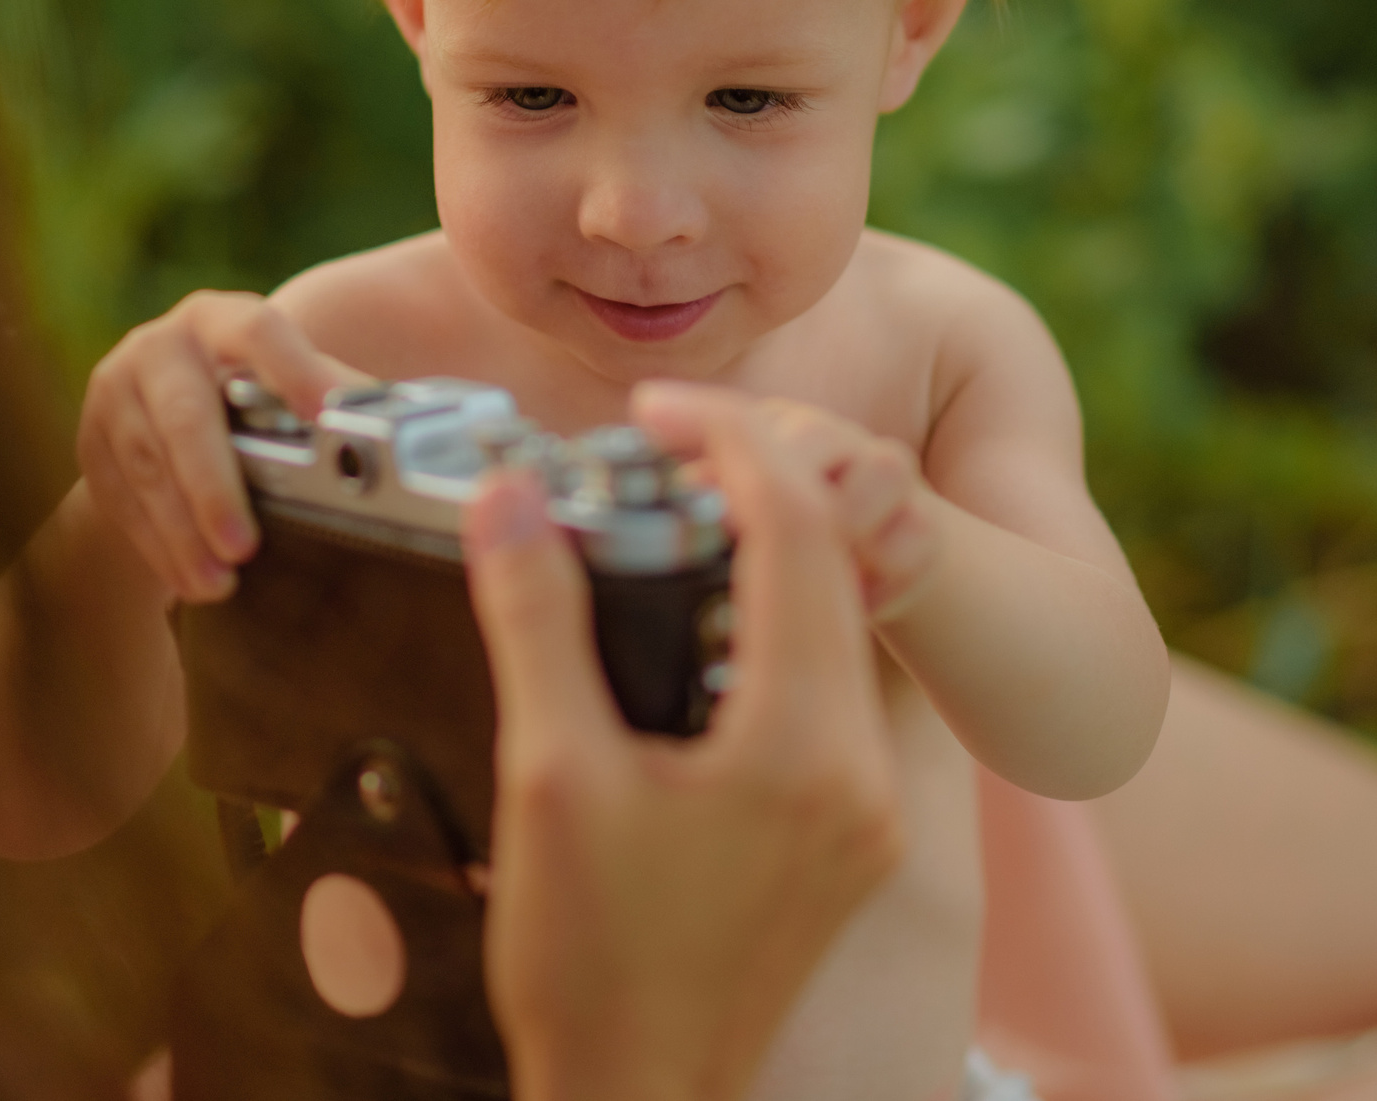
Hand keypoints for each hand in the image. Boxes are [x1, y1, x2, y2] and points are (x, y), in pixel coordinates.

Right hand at [77, 291, 366, 602]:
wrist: (154, 408)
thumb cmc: (240, 391)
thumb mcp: (280, 376)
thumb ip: (327, 389)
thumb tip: (390, 416)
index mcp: (220, 319)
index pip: (257, 332)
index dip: (292, 369)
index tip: (326, 414)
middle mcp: (160, 346)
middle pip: (185, 416)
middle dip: (214, 487)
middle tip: (244, 546)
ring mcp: (115, 392)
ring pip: (147, 467)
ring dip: (182, 533)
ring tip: (217, 582)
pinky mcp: (89, 442)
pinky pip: (120, 500)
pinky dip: (156, 545)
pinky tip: (186, 579)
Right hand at [464, 384, 907, 1100]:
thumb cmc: (589, 963)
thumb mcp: (548, 777)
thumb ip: (538, 620)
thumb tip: (513, 495)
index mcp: (804, 747)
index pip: (797, 536)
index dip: (733, 445)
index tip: (658, 412)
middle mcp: (860, 773)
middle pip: (834, 571)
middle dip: (757, 486)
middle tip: (664, 447)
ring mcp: (863, 812)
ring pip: (839, 628)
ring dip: (770, 554)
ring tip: (677, 515)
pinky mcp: (848, 840)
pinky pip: (828, 690)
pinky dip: (775, 627)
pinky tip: (701, 621)